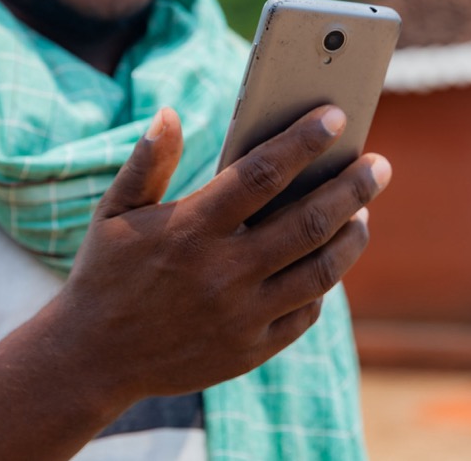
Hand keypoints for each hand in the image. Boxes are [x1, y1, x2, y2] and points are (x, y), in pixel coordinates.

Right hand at [51, 104, 391, 404]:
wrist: (92, 359)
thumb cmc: (106, 274)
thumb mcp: (113, 213)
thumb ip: (146, 163)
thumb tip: (169, 112)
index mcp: (191, 228)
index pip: (262, 173)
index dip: (303, 141)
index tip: (335, 116)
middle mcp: (222, 272)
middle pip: (308, 221)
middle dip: (352, 187)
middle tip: (378, 164)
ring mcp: (240, 315)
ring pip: (321, 271)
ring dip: (351, 236)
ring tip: (363, 211)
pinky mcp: (250, 350)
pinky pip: (306, 313)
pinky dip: (326, 283)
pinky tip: (332, 258)